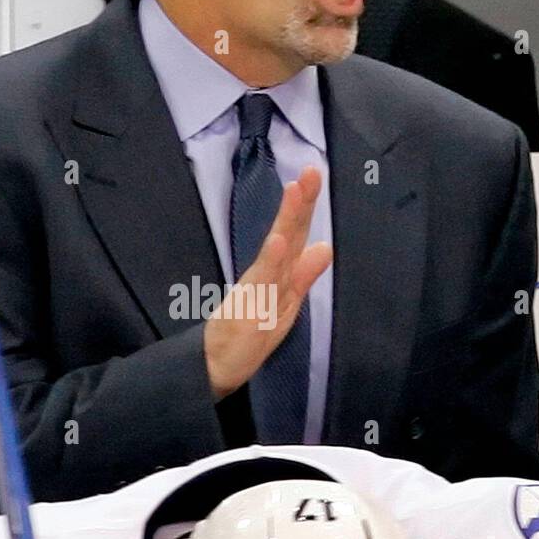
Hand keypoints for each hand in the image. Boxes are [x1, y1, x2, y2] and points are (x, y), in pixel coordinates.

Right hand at [204, 165, 331, 399]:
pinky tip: (278, 242)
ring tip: (295, 192)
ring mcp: (256, 293)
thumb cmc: (248, 336)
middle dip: (300, 203)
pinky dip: (270, 262)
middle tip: (311, 171)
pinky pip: (261, 286)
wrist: (214, 368)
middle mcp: (268, 278)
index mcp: (280, 276)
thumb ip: (301, 277)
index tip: (314, 172)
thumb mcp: (284, 307)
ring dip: (286, 221)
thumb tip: (324, 246)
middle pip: (287, 234)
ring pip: (276, 253)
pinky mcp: (245, 311)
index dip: (306, 205)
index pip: (296, 234)